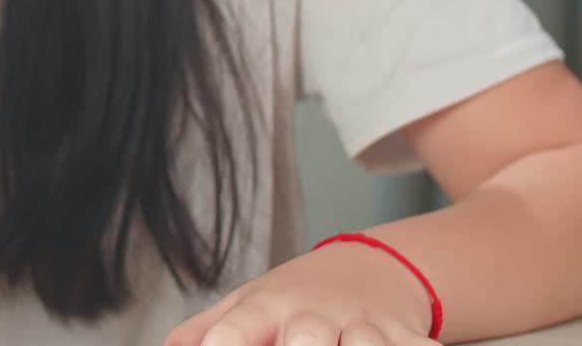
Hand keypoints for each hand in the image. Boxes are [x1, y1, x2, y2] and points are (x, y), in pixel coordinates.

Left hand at [165, 240, 441, 345]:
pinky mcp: (404, 334)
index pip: (234, 331)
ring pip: (366, 345)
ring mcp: (361, 324)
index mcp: (265, 309)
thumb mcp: (245, 305)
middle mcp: (313, 317)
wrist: (365, 267)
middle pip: (307, 338)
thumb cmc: (292, 299)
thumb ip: (201, 331)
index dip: (225, 345)